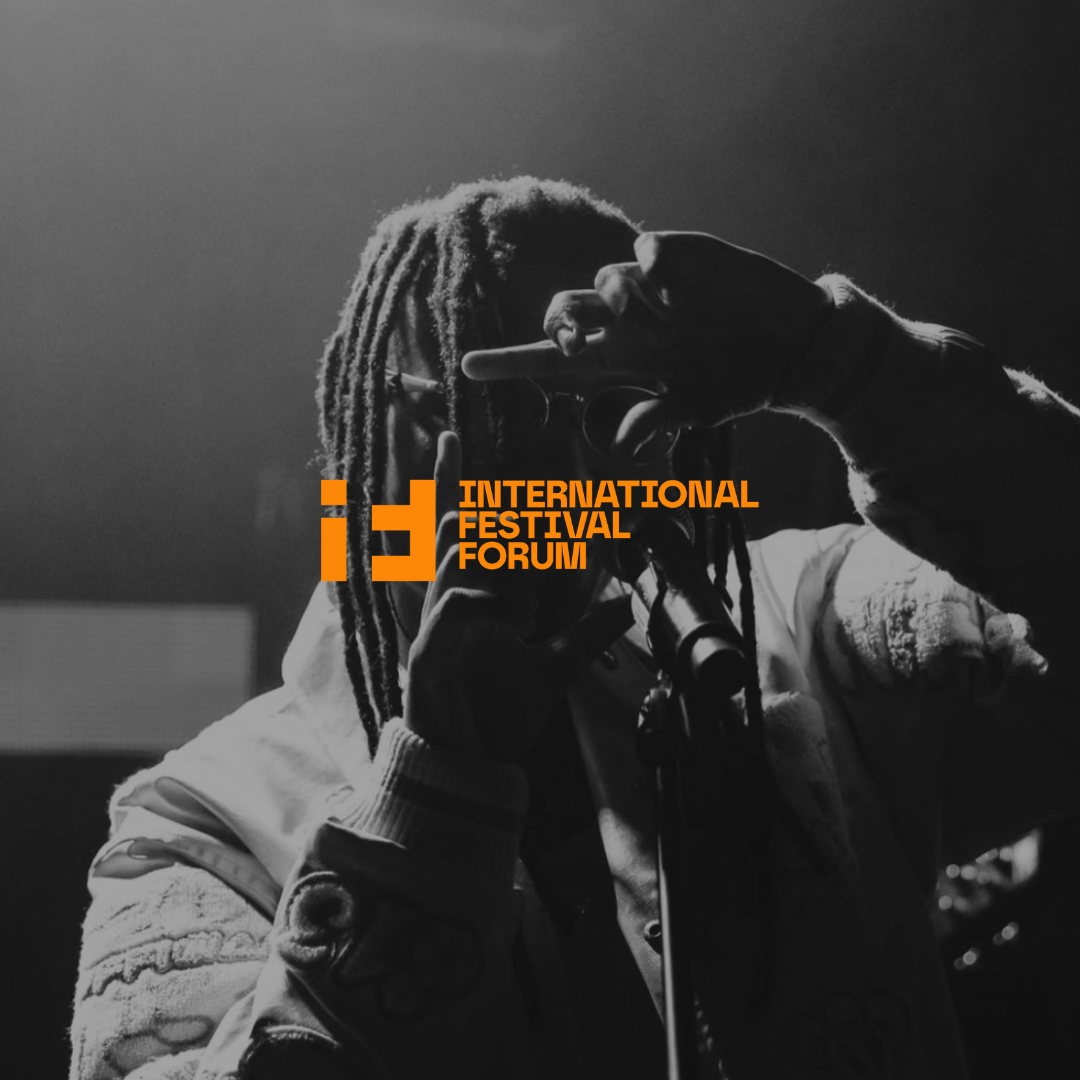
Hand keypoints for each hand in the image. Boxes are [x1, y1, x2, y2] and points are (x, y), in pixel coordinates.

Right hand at [403, 432, 632, 760]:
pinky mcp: (427, 654)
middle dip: (488, 516)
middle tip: (509, 524)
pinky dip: (487, 606)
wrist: (471, 764)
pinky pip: (453, 607)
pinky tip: (511, 622)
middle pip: (459, 525)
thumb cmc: (497, 711)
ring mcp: (434, 624)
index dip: (451, 481)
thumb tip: (623, 603)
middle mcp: (450, 599)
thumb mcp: (554, 668)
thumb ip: (587, 633)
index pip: (461, 529)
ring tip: (526, 608)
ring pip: (455, 554)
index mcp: (473, 596)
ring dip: (497, 564)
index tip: (452, 438)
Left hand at [462, 231, 833, 428]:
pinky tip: (679, 294)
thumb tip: (623, 438)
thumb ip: (659, 418)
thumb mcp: (698, 408)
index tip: (467, 368)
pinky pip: (644, 251)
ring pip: (601, 281)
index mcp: (623, 360)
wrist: (792, 346)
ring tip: (667, 327)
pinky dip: (652, 271)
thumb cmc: (740, 381)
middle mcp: (627, 322)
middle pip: (562, 310)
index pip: (554, 360)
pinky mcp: (683, 256)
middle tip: (581, 346)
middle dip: (559, 325)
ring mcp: (652, 288)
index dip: (510, 362)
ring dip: (621, 306)